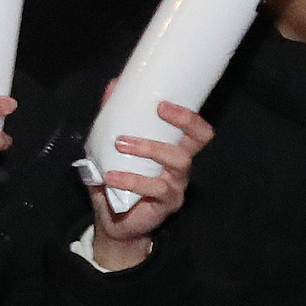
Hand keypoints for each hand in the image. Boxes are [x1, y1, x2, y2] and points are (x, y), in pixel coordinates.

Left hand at [89, 101, 213, 259]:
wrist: (112, 221)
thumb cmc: (114, 178)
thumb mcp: (106, 147)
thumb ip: (110, 120)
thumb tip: (113, 84)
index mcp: (172, 148)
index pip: (195, 129)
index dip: (187, 114)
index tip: (162, 102)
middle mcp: (180, 164)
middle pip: (199, 140)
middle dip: (183, 121)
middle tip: (157, 111)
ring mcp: (177, 184)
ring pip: (178, 161)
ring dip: (148, 148)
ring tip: (120, 144)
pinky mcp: (168, 203)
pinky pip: (156, 188)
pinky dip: (132, 179)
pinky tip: (111, 176)